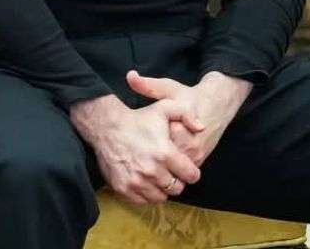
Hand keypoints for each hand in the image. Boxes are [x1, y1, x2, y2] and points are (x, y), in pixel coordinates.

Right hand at [69, 94, 202, 204]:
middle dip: (178, 182)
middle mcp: (151, 171)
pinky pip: (142, 201)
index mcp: (165, 154)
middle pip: (176, 188)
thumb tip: (202, 128)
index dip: (193, 173)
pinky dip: (147, 195)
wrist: (108, 127)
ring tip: (160, 178)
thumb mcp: (166, 107)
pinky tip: (147, 183)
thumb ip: (188, 114)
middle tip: (174, 174)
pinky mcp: (123, 188)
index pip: (190, 175)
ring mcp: (136, 182)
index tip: (189, 170)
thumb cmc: (139, 118)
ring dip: (163, 190)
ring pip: (160, 197)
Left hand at [126, 70, 250, 166]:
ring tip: (148, 158)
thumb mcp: (169, 88)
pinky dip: (170, 168)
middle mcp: (189, 144)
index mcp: (178, 126)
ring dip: (160, 165)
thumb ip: (148, 85)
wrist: (219, 103)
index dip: (142, 144)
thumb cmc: (191, 96)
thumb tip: (130, 76)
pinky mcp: (199, 160)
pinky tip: (161, 161)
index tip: (136, 139)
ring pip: (171, 168)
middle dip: (149, 157)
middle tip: (140, 151)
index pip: (154, 144)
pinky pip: (180, 170)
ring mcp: (195, 154)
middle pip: (162, 159)